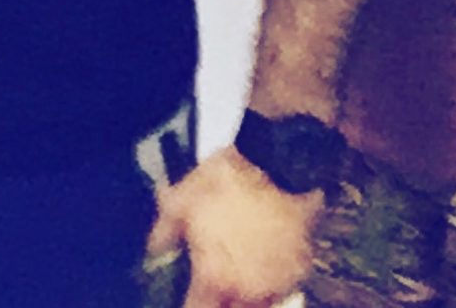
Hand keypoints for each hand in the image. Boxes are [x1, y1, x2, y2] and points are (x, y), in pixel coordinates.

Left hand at [145, 146, 320, 307]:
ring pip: (258, 306)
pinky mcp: (299, 272)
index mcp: (213, 278)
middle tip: (216, 284)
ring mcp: (276, 284)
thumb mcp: (182, 198)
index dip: (192, 305)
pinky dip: (272, 283)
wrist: (277, 162)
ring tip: (240, 274)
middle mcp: (245, 290)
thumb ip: (165, 230)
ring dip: (247, 297)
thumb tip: (156, 249)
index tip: (191, 296)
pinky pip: (283, 289)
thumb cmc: (227, 180)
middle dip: (222, 302)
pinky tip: (264, 262)